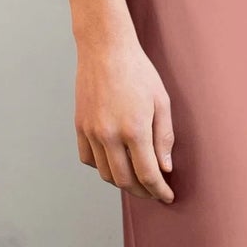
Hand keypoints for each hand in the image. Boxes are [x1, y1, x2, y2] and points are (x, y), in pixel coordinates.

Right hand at [75, 35, 174, 202]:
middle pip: (125, 180)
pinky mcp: (79, 126)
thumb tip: (165, 168)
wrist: (104, 49)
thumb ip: (164, 138)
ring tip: (136, 180)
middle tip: (154, 192)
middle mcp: (109, 134)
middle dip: (142, 192)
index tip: (167, 197)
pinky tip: (115, 163)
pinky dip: (102, 167)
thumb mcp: (161, 102)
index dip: (159, 191)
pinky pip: (89, 159)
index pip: (147, 174)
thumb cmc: (138, 72)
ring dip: (122, 182)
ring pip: (105, 173)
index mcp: (134, 129)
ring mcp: (91, 132)